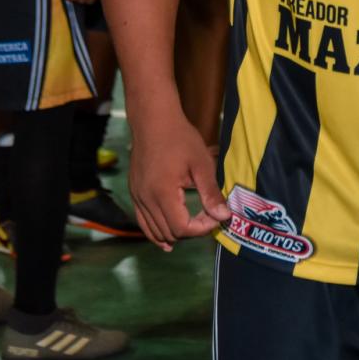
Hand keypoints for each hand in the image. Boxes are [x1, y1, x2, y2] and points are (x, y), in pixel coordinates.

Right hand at [127, 109, 231, 250]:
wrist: (153, 120)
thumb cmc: (180, 138)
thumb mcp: (201, 164)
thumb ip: (210, 193)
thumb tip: (224, 217)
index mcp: (162, 193)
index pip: (181, 228)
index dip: (201, 228)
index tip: (216, 217)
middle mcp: (146, 200)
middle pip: (169, 232)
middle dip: (192, 231)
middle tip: (209, 218)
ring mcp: (137, 197)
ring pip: (154, 231)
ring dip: (175, 233)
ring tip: (195, 226)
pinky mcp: (134, 193)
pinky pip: (143, 222)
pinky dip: (156, 232)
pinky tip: (168, 238)